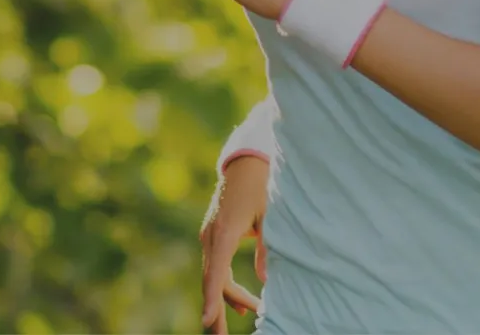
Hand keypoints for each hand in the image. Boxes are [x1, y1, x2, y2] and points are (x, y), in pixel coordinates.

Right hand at [199, 154, 269, 332]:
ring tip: (249, 315)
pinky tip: (241, 301)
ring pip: (213, 276)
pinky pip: (216, 267)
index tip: (208, 322)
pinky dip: (226, 285)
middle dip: (216, 311)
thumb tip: (264, 281)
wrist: (245, 161)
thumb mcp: (270, 216)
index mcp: (224, 234)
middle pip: (210, 282)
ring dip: (227, 298)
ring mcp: (209, 236)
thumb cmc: (261, 186)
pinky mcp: (214, 235)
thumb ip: (266, 248)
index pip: (216, 275)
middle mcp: (211, 238)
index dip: (213, 301)